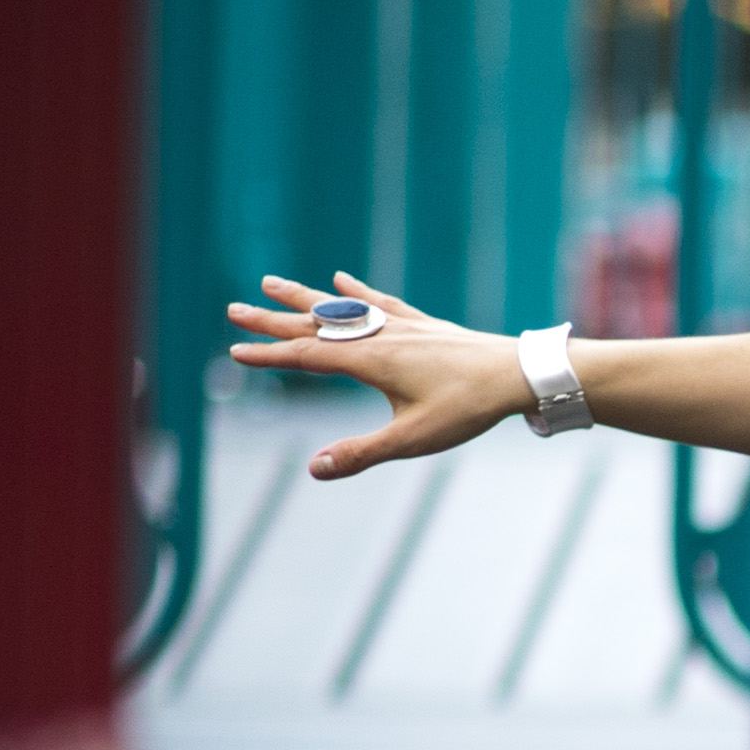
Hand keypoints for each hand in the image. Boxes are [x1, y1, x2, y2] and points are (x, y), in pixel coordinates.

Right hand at [225, 275, 530, 476]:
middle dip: (272, 320)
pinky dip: (356, 292)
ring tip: (272, 282)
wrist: (516, 374)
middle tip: (233, 309)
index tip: (235, 352)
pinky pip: (380, 301)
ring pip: (340, 307)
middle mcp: (378, 335)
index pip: (305, 356)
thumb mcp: (412, 439)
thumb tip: (315, 469)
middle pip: (314, 325)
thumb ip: (361, 453)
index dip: (268, 355)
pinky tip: (340, 280)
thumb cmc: (467, 408)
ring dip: (303, 298)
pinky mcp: (422, 323)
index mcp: (369, 361)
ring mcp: (400, 325)